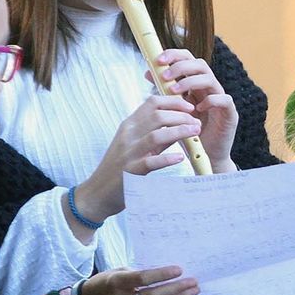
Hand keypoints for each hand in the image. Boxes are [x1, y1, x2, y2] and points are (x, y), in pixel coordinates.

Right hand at [74, 95, 203, 223]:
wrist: (98, 192)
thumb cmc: (120, 167)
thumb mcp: (136, 144)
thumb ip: (156, 134)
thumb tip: (180, 124)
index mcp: (129, 125)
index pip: (152, 103)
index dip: (174, 102)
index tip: (189, 107)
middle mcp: (128, 135)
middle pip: (157, 116)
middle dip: (181, 116)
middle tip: (197, 122)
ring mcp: (128, 153)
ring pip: (156, 135)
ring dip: (179, 131)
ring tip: (195, 132)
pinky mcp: (130, 171)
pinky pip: (151, 162)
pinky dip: (167, 159)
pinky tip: (181, 157)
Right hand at [79, 265, 199, 294]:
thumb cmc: (105, 284)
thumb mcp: (117, 272)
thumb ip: (138, 274)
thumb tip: (166, 275)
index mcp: (116, 284)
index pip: (143, 279)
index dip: (162, 274)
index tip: (179, 270)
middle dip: (177, 289)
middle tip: (193, 282)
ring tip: (193, 292)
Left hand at [148, 49, 238, 172]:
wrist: (204, 157)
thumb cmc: (189, 133)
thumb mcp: (173, 110)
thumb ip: (165, 92)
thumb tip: (149, 72)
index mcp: (196, 84)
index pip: (188, 60)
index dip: (174, 55)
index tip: (158, 60)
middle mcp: (209, 89)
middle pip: (200, 64)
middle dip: (180, 66)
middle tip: (164, 76)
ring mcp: (221, 100)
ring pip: (210, 79)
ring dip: (190, 82)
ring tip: (174, 92)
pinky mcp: (230, 114)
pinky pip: (224, 100)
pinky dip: (210, 101)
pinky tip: (198, 110)